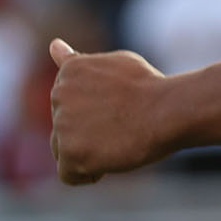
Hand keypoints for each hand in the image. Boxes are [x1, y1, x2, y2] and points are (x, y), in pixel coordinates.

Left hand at [48, 40, 172, 185]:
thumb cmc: (148, 87)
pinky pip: (68, 175)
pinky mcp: (70, 152)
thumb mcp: (113, 64)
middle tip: (121, 124)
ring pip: (64, 152)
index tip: (119, 107)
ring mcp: (62, 124)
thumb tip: (53, 45)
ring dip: (87, 152)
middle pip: (63, 129)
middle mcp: (58, 95)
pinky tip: (109, 159)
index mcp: (68, 72)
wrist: (167, 110)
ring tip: (117, 141)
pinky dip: (88, 174)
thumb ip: (81, 63)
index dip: (95, 112)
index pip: (67, 105)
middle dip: (87, 132)